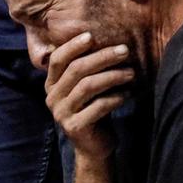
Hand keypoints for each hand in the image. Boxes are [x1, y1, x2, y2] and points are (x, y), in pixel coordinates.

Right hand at [44, 33, 132, 159]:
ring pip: (88, 86)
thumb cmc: (93, 110)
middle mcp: (52, 98)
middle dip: (102, 57)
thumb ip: (86, 69)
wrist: (93, 146)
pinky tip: (127, 94)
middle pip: (76, 70)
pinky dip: (116, 98)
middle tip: (124, 50)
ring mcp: (61, 114)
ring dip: (113, 76)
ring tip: (131, 73)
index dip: (72, 46)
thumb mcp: (85, 88)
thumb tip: (104, 38)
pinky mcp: (75, 127)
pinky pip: (98, 106)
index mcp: (51, 85)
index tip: (92, 36)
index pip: (57, 60)